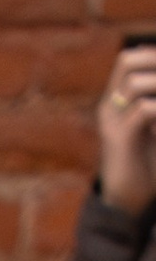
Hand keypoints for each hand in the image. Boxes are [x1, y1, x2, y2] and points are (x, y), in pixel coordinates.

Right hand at [98, 44, 155, 221]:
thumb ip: (155, 104)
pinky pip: (144, 110)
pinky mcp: (118, 139)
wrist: (128, 206)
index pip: (130, 59)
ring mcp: (111, 122)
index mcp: (117, 102)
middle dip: (155, 62)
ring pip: (136, 82)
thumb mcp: (154, 127)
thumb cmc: (147, 167)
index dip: (152, 55)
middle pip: (128, 60)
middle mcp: (110, 107)